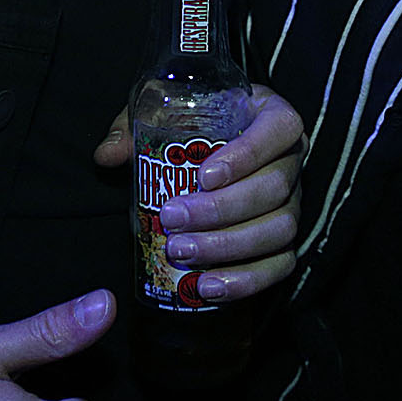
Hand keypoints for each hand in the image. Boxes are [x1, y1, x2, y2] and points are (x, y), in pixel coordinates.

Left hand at [92, 86, 302, 301]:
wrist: (210, 157)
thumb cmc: (191, 129)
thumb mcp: (162, 115)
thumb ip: (134, 128)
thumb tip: (108, 156)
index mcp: (272, 115)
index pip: (278, 129)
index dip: (246, 155)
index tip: (202, 176)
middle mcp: (291, 160)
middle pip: (274, 187)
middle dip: (222, 209)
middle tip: (172, 217)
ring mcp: (293, 203)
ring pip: (279, 229)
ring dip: (228, 246)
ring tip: (182, 252)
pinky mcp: (286, 242)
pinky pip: (279, 266)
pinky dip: (245, 280)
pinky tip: (206, 286)